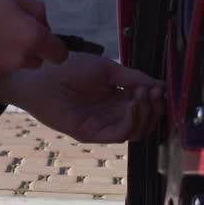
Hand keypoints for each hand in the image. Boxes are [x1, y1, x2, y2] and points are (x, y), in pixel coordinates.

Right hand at [0, 0, 68, 84]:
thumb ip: (34, 10)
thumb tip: (43, 24)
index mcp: (30, 37)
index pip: (59, 54)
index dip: (53, 46)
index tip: (45, 40)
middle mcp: (16, 60)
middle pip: (34, 61)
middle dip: (26, 48)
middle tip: (5, 29)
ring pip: (9, 67)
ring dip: (4, 56)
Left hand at [0, 53, 164, 143]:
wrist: (41, 76)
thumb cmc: (69, 68)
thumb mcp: (107, 69)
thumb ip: (132, 78)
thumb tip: (159, 85)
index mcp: (117, 99)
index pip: (146, 106)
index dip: (157, 99)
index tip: (162, 87)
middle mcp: (112, 115)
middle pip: (145, 121)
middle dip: (154, 108)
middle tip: (153, 92)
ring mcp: (102, 126)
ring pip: (136, 131)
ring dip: (144, 114)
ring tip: (142, 96)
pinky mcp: (91, 134)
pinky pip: (119, 135)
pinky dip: (130, 122)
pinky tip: (131, 105)